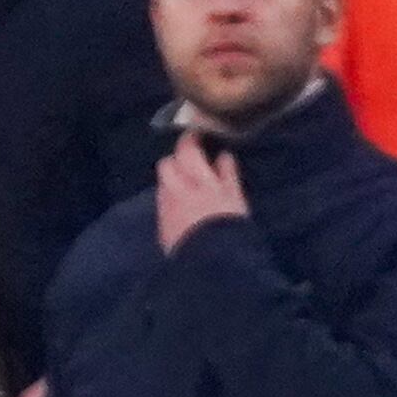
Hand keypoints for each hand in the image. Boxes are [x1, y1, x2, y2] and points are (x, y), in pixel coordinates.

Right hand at [152, 134, 248, 254]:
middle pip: (182, 155)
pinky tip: (225, 158)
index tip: (172, 170)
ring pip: (201, 154)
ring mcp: (210, 182)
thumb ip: (167, 207)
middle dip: (184, 146)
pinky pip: (227, 165)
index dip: (170, 167)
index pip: (165, 169)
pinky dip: (225, 160)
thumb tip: (166, 191)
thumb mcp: (167, 233)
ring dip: (203, 149)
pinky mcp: (231, 187)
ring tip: (205, 145)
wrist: (214, 258)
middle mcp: (187, 184)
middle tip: (187, 138)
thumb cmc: (186, 251)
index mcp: (168, 197)